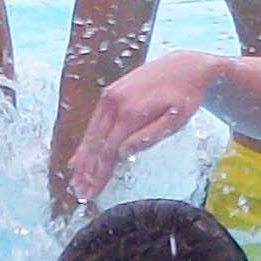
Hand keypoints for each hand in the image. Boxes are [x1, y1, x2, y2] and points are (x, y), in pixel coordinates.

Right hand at [62, 51, 230, 203]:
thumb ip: (149, 137)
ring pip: (91, 133)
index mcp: (131, 111)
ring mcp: (109, 96)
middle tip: (80, 192)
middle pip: (95, 143)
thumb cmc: (184, 98)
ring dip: (83, 158)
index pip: (109, 150)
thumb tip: (122, 153)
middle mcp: (114, 102)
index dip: (99, 172)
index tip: (93, 191)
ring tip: (76, 179)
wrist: (184, 67)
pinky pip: (94, 122)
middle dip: (87, 170)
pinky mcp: (109, 94)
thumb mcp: (175, 121)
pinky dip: (86, 141)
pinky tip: (79, 157)